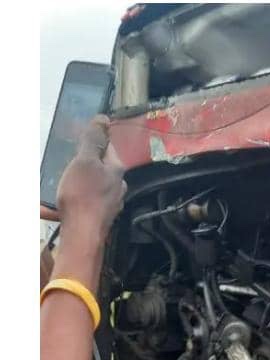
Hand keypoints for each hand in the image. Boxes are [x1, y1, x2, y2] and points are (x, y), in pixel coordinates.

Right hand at [56, 115, 126, 240]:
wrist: (82, 235)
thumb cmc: (84, 196)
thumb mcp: (85, 161)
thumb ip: (93, 141)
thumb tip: (103, 118)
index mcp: (117, 170)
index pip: (108, 147)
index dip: (93, 141)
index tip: (78, 141)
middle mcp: (118, 186)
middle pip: (99, 167)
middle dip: (81, 164)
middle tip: (65, 165)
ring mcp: (110, 203)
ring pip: (91, 185)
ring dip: (74, 183)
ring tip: (60, 186)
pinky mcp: (99, 216)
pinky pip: (83, 203)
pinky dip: (70, 201)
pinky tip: (55, 205)